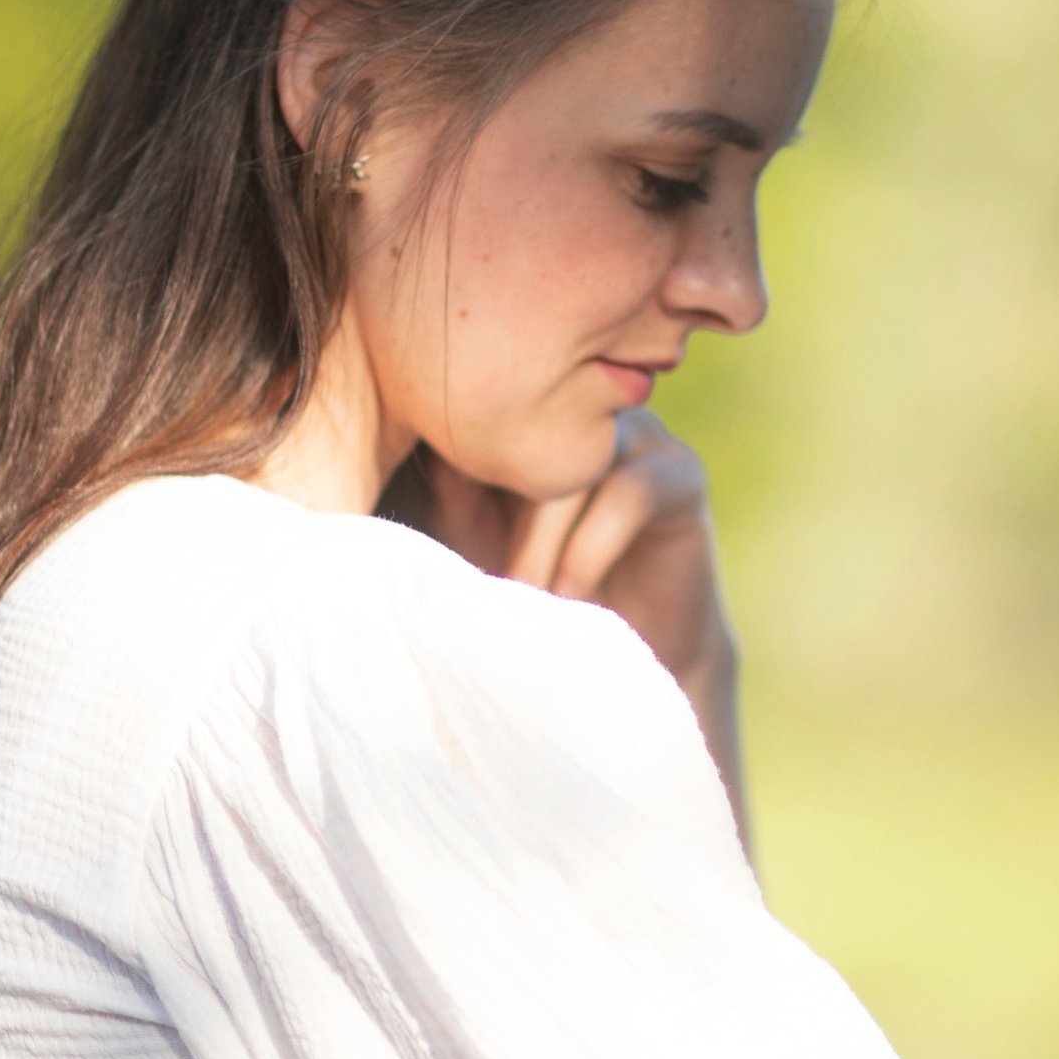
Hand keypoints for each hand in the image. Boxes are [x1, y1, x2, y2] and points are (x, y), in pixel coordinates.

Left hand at [397, 414, 747, 840]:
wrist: (635, 647)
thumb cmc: (539, 592)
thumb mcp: (476, 542)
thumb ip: (444, 495)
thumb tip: (378, 460)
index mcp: (526, 415)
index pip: (477, 411)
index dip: (447, 460)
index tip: (430, 535)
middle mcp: (579, 412)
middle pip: (523, 434)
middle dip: (494, 515)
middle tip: (484, 583)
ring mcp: (635, 433)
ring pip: (571, 465)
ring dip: (538, 543)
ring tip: (524, 598)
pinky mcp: (679, 473)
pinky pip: (627, 490)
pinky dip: (588, 550)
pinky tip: (570, 596)